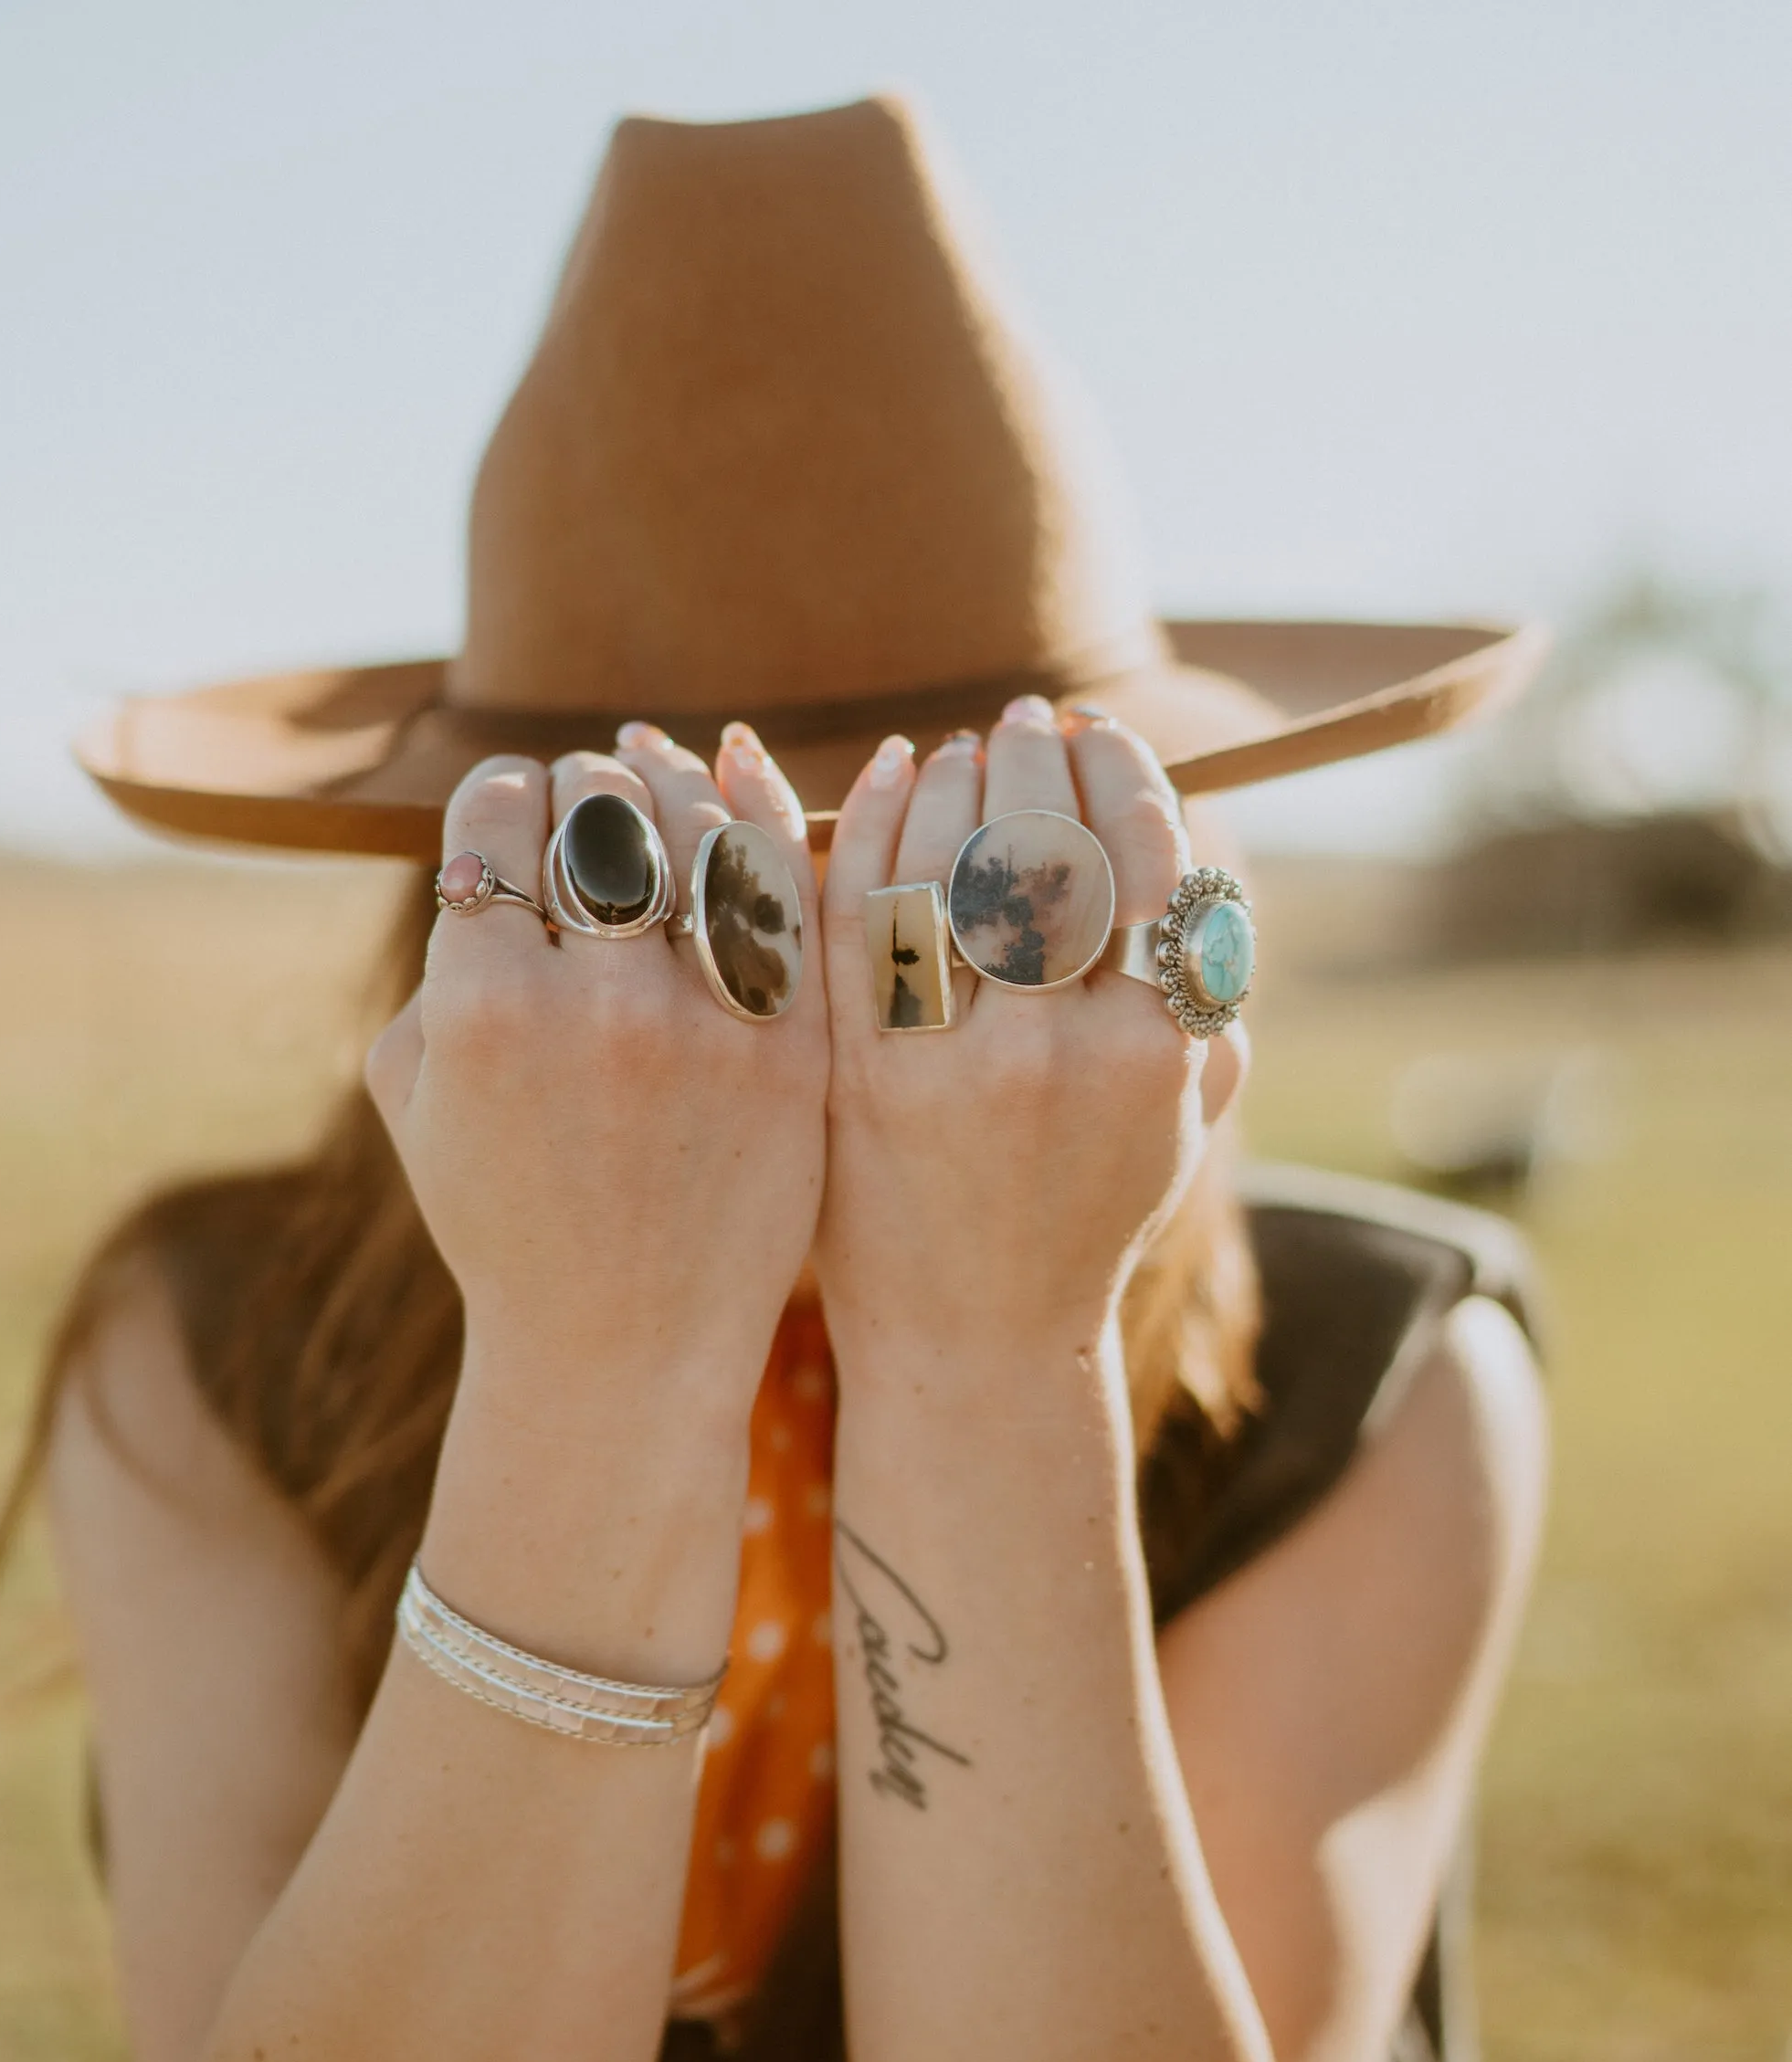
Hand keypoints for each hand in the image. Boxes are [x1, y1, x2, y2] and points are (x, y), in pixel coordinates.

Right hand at [367, 724, 828, 1427]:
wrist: (623, 1345)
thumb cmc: (503, 1216)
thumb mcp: (412, 1094)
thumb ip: (435, 964)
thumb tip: (490, 857)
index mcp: (482, 1006)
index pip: (498, 814)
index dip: (505, 794)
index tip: (517, 806)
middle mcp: (596, 1002)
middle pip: (601, 804)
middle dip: (589, 783)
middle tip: (592, 796)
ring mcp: (706, 1025)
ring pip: (703, 827)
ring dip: (677, 789)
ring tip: (663, 794)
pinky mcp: (792, 1048)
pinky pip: (784, 897)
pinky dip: (761, 833)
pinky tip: (739, 817)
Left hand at [814, 699, 1245, 1377]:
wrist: (974, 1337)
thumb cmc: (1086, 1211)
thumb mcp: (1181, 1116)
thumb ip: (1204, 996)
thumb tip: (1199, 853)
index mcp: (1156, 1054)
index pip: (1148, 858)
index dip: (1120, 773)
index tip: (1097, 732)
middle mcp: (1060, 1056)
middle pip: (1046, 846)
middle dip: (1034, 760)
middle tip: (1018, 724)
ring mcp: (951, 1068)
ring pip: (948, 868)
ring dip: (953, 783)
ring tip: (957, 755)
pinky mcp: (859, 1080)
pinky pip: (857, 917)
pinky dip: (872, 830)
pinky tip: (887, 786)